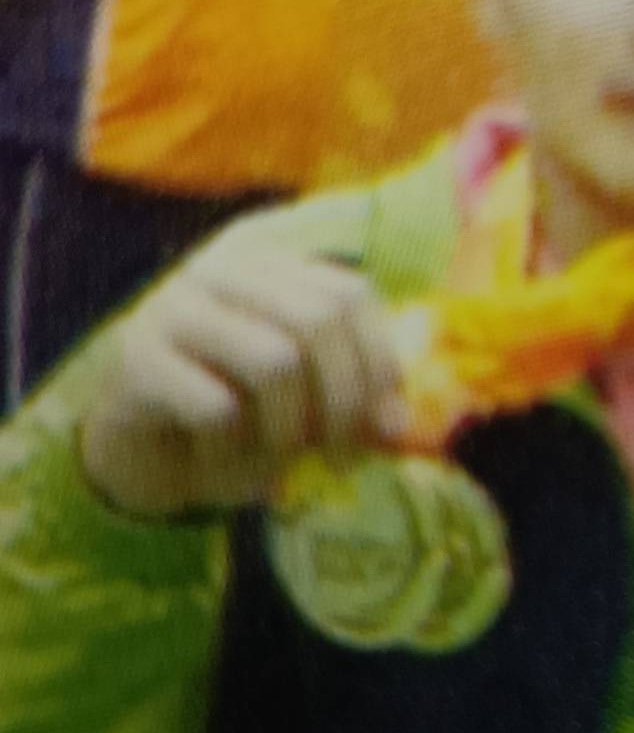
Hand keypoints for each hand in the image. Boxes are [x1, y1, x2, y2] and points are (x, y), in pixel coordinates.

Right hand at [81, 224, 402, 518]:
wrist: (137, 446)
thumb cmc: (237, 416)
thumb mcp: (302, 401)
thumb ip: (351, 399)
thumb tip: (397, 428)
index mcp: (273, 267)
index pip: (350, 294)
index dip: (379, 361)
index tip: (386, 428)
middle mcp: (224, 271)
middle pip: (317, 321)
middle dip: (343, 401)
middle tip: (341, 461)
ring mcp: (175, 305)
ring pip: (273, 361)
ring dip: (289, 431)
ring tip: (280, 462)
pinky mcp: (138, 356)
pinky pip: (216, 408)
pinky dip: (234, 452)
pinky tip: (224, 465)